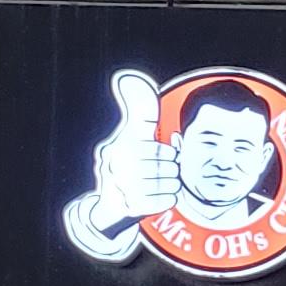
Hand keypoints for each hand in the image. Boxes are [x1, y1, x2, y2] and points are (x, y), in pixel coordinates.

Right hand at [88, 70, 177, 227]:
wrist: (113, 199)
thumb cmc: (129, 160)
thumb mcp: (133, 132)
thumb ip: (138, 109)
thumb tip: (127, 78)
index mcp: (122, 147)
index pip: (162, 151)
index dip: (167, 154)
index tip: (160, 156)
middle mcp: (120, 167)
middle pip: (167, 168)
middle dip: (170, 170)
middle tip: (161, 172)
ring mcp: (124, 189)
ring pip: (168, 185)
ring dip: (171, 185)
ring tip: (162, 183)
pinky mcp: (131, 207)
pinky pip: (165, 202)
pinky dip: (168, 199)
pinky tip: (162, 195)